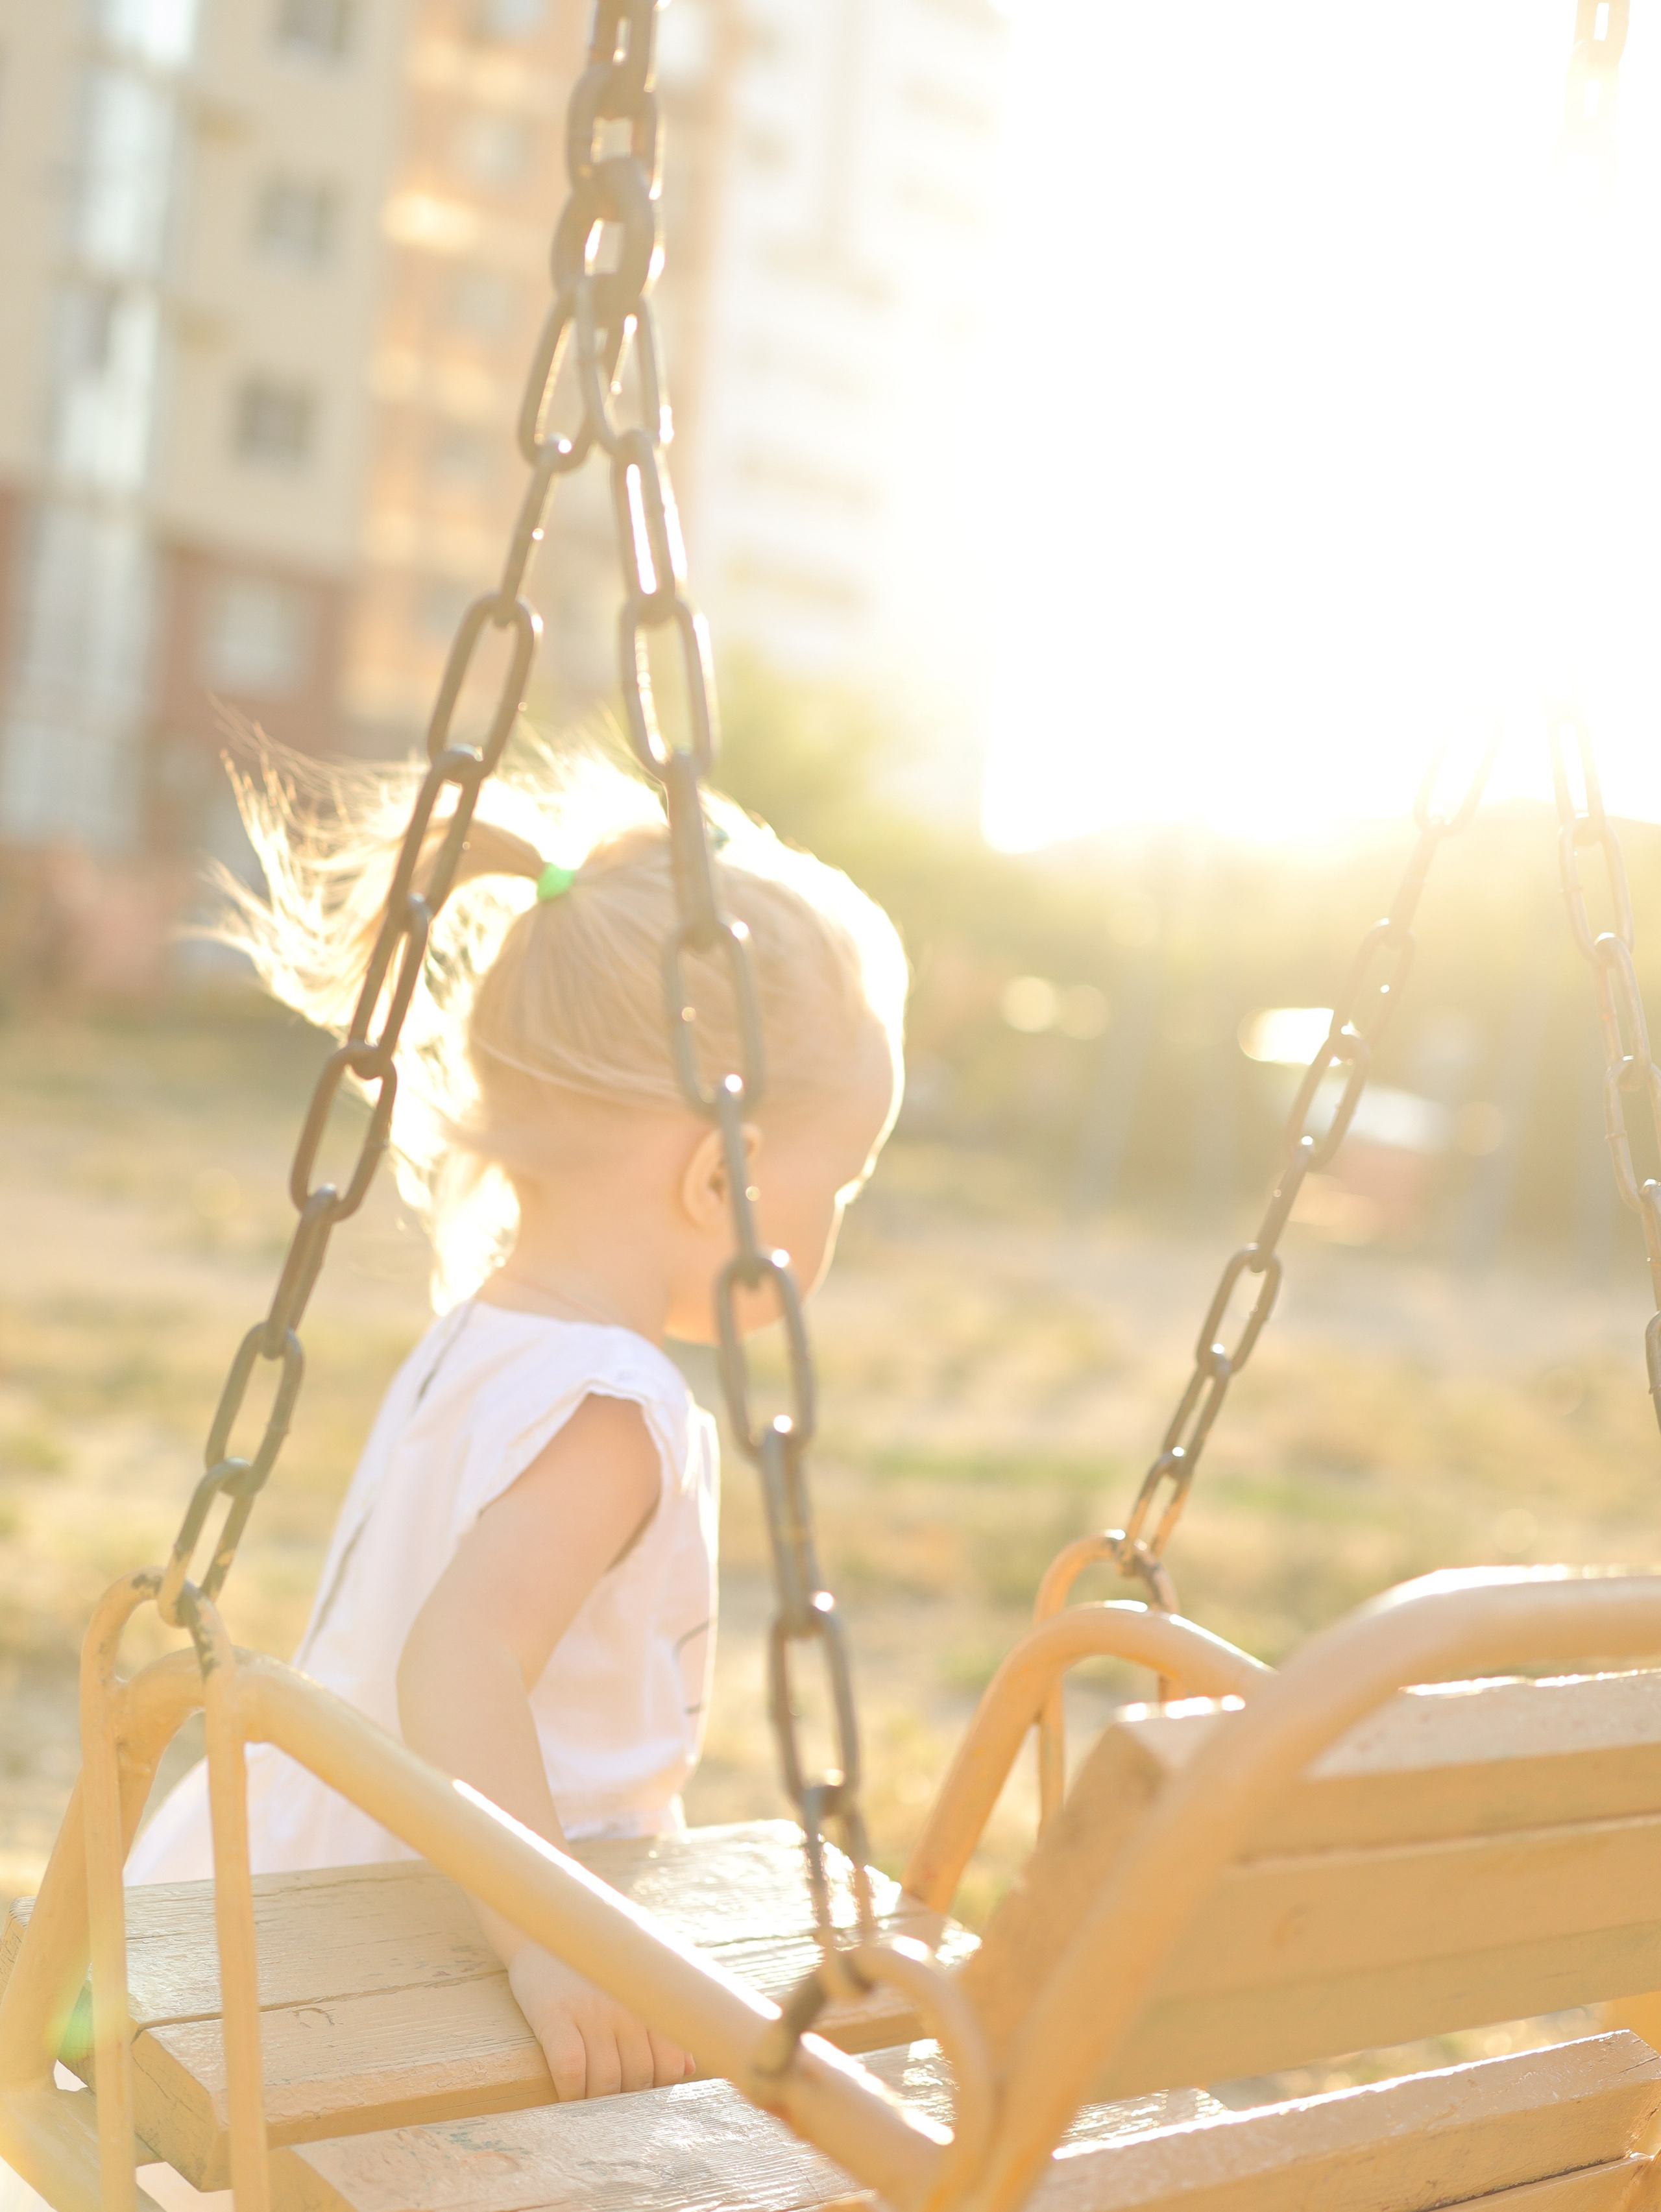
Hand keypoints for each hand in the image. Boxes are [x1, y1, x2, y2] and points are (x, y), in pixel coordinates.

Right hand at [508, 1944, 694, 2099]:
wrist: (547, 1928)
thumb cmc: (597, 1965)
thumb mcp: (637, 1983)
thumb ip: (664, 2022)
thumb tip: (689, 2067)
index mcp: (649, 1999)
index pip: (671, 2064)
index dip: (659, 2087)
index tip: (642, 2090)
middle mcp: (625, 2007)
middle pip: (639, 2077)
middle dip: (627, 2099)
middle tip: (612, 2100)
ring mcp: (590, 2011)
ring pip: (606, 2080)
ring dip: (598, 2102)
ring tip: (589, 2103)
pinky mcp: (554, 2014)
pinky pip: (570, 2068)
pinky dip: (571, 2092)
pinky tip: (567, 2093)